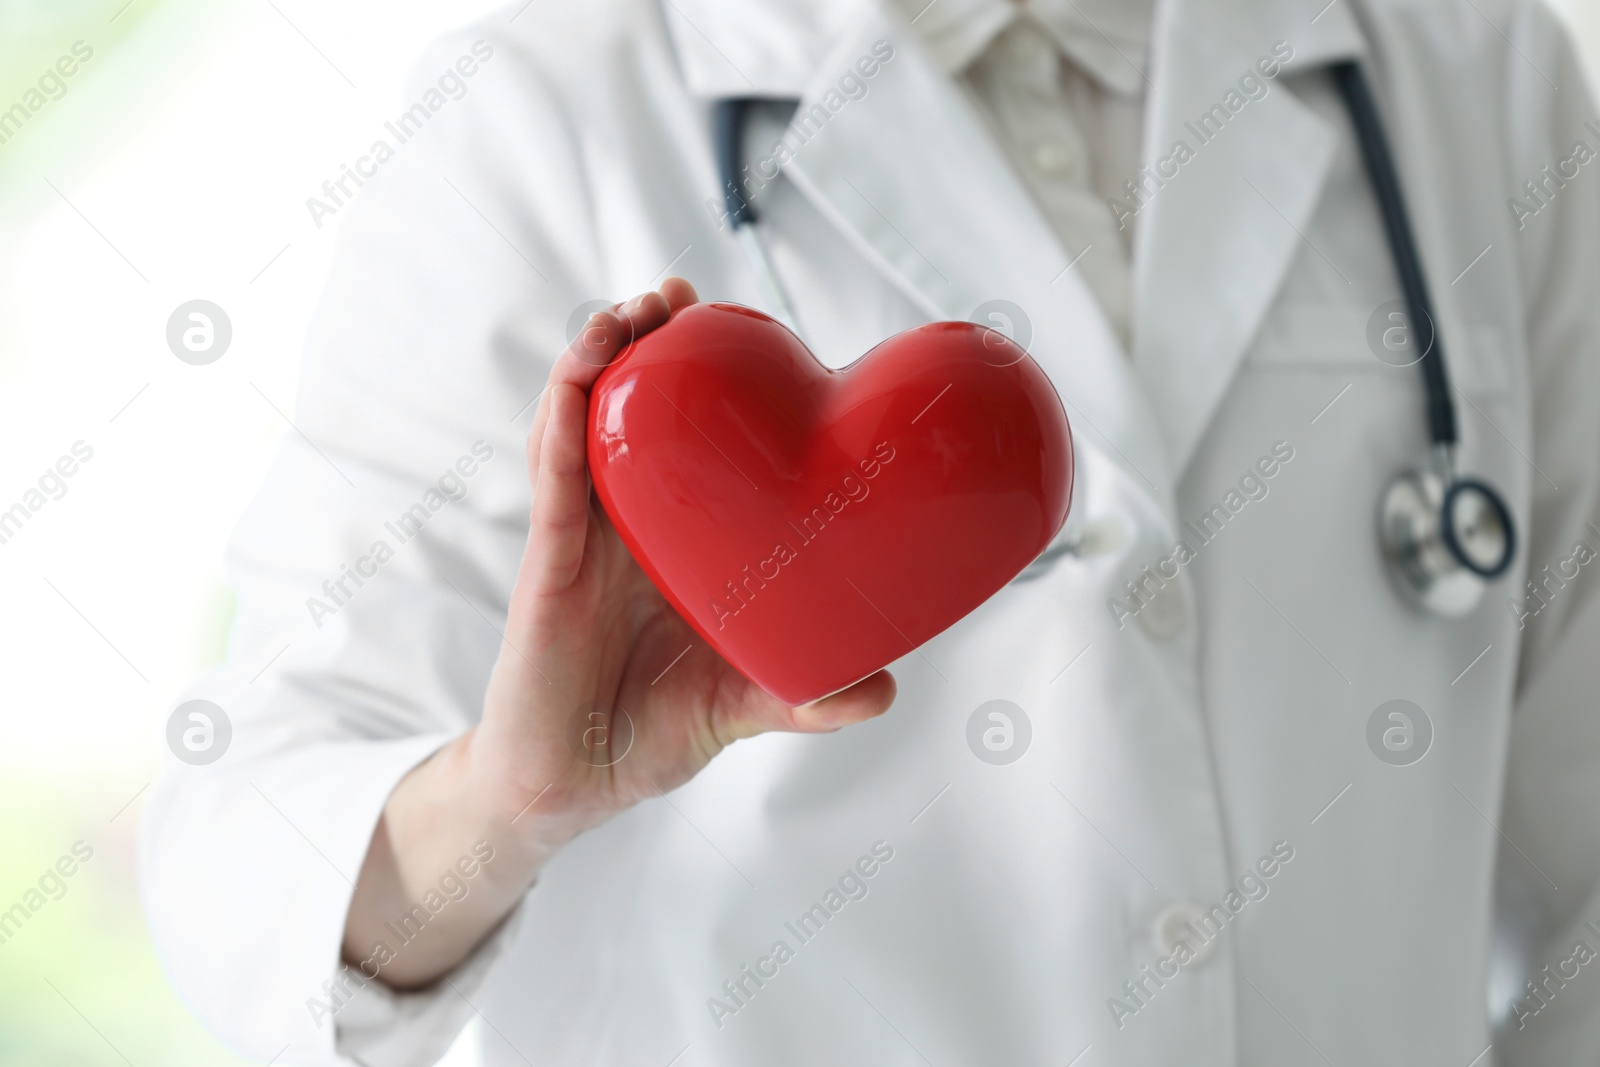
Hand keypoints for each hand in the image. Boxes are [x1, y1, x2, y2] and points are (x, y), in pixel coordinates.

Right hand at [342, 279, 894, 988]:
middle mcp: (624, 527)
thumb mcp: (739, 702)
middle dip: (650, 344)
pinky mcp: (548, 559)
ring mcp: (581, 537)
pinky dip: (564, 416)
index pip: (684, 445)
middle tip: (683, 297)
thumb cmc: (645, 732)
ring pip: (582, 422)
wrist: (568, 787)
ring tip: (635, 310)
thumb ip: (804, 694)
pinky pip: (554, 473)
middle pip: (630, 413)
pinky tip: (585, 372)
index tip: (745, 332)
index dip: (703, 383)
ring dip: (603, 356)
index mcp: (672, 543)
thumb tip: (884, 686)